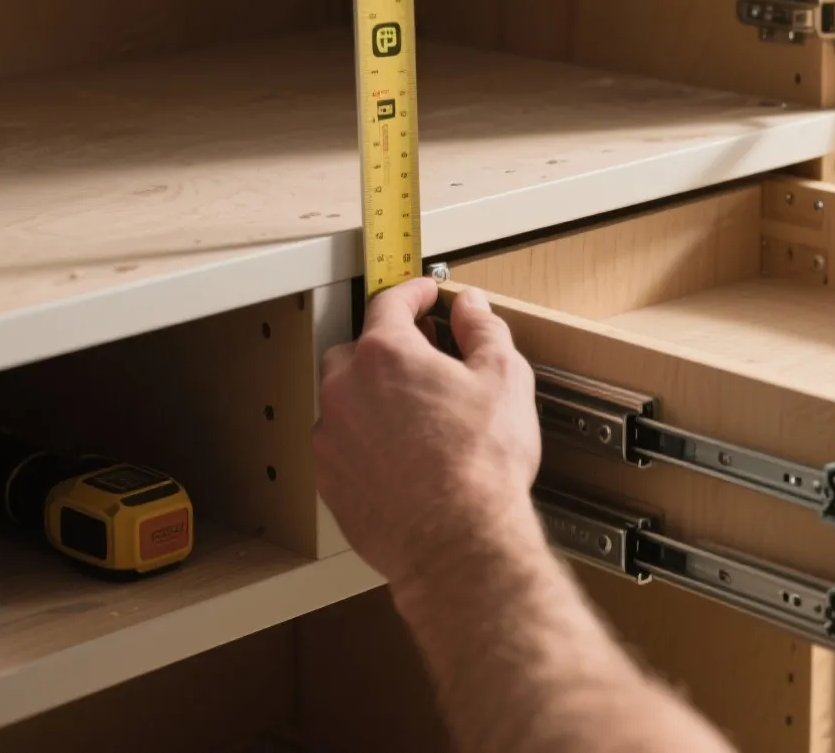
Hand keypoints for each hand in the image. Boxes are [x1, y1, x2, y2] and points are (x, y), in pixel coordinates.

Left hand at [314, 278, 540, 587]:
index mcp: (386, 354)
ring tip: (415, 415)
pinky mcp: (331, 480)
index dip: (413, 292)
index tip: (426, 294)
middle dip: (387, 348)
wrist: (456, 541)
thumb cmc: (479, 464)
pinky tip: (401, 455)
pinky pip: (342, 444)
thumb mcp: (504, 377)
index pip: (390, 302)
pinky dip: (365, 440)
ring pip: (344, 400)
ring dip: (372, 397)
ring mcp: (332, 437)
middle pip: (356, 350)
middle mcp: (346, 390)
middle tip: (425, 357)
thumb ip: (484, 330)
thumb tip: (472, 307)